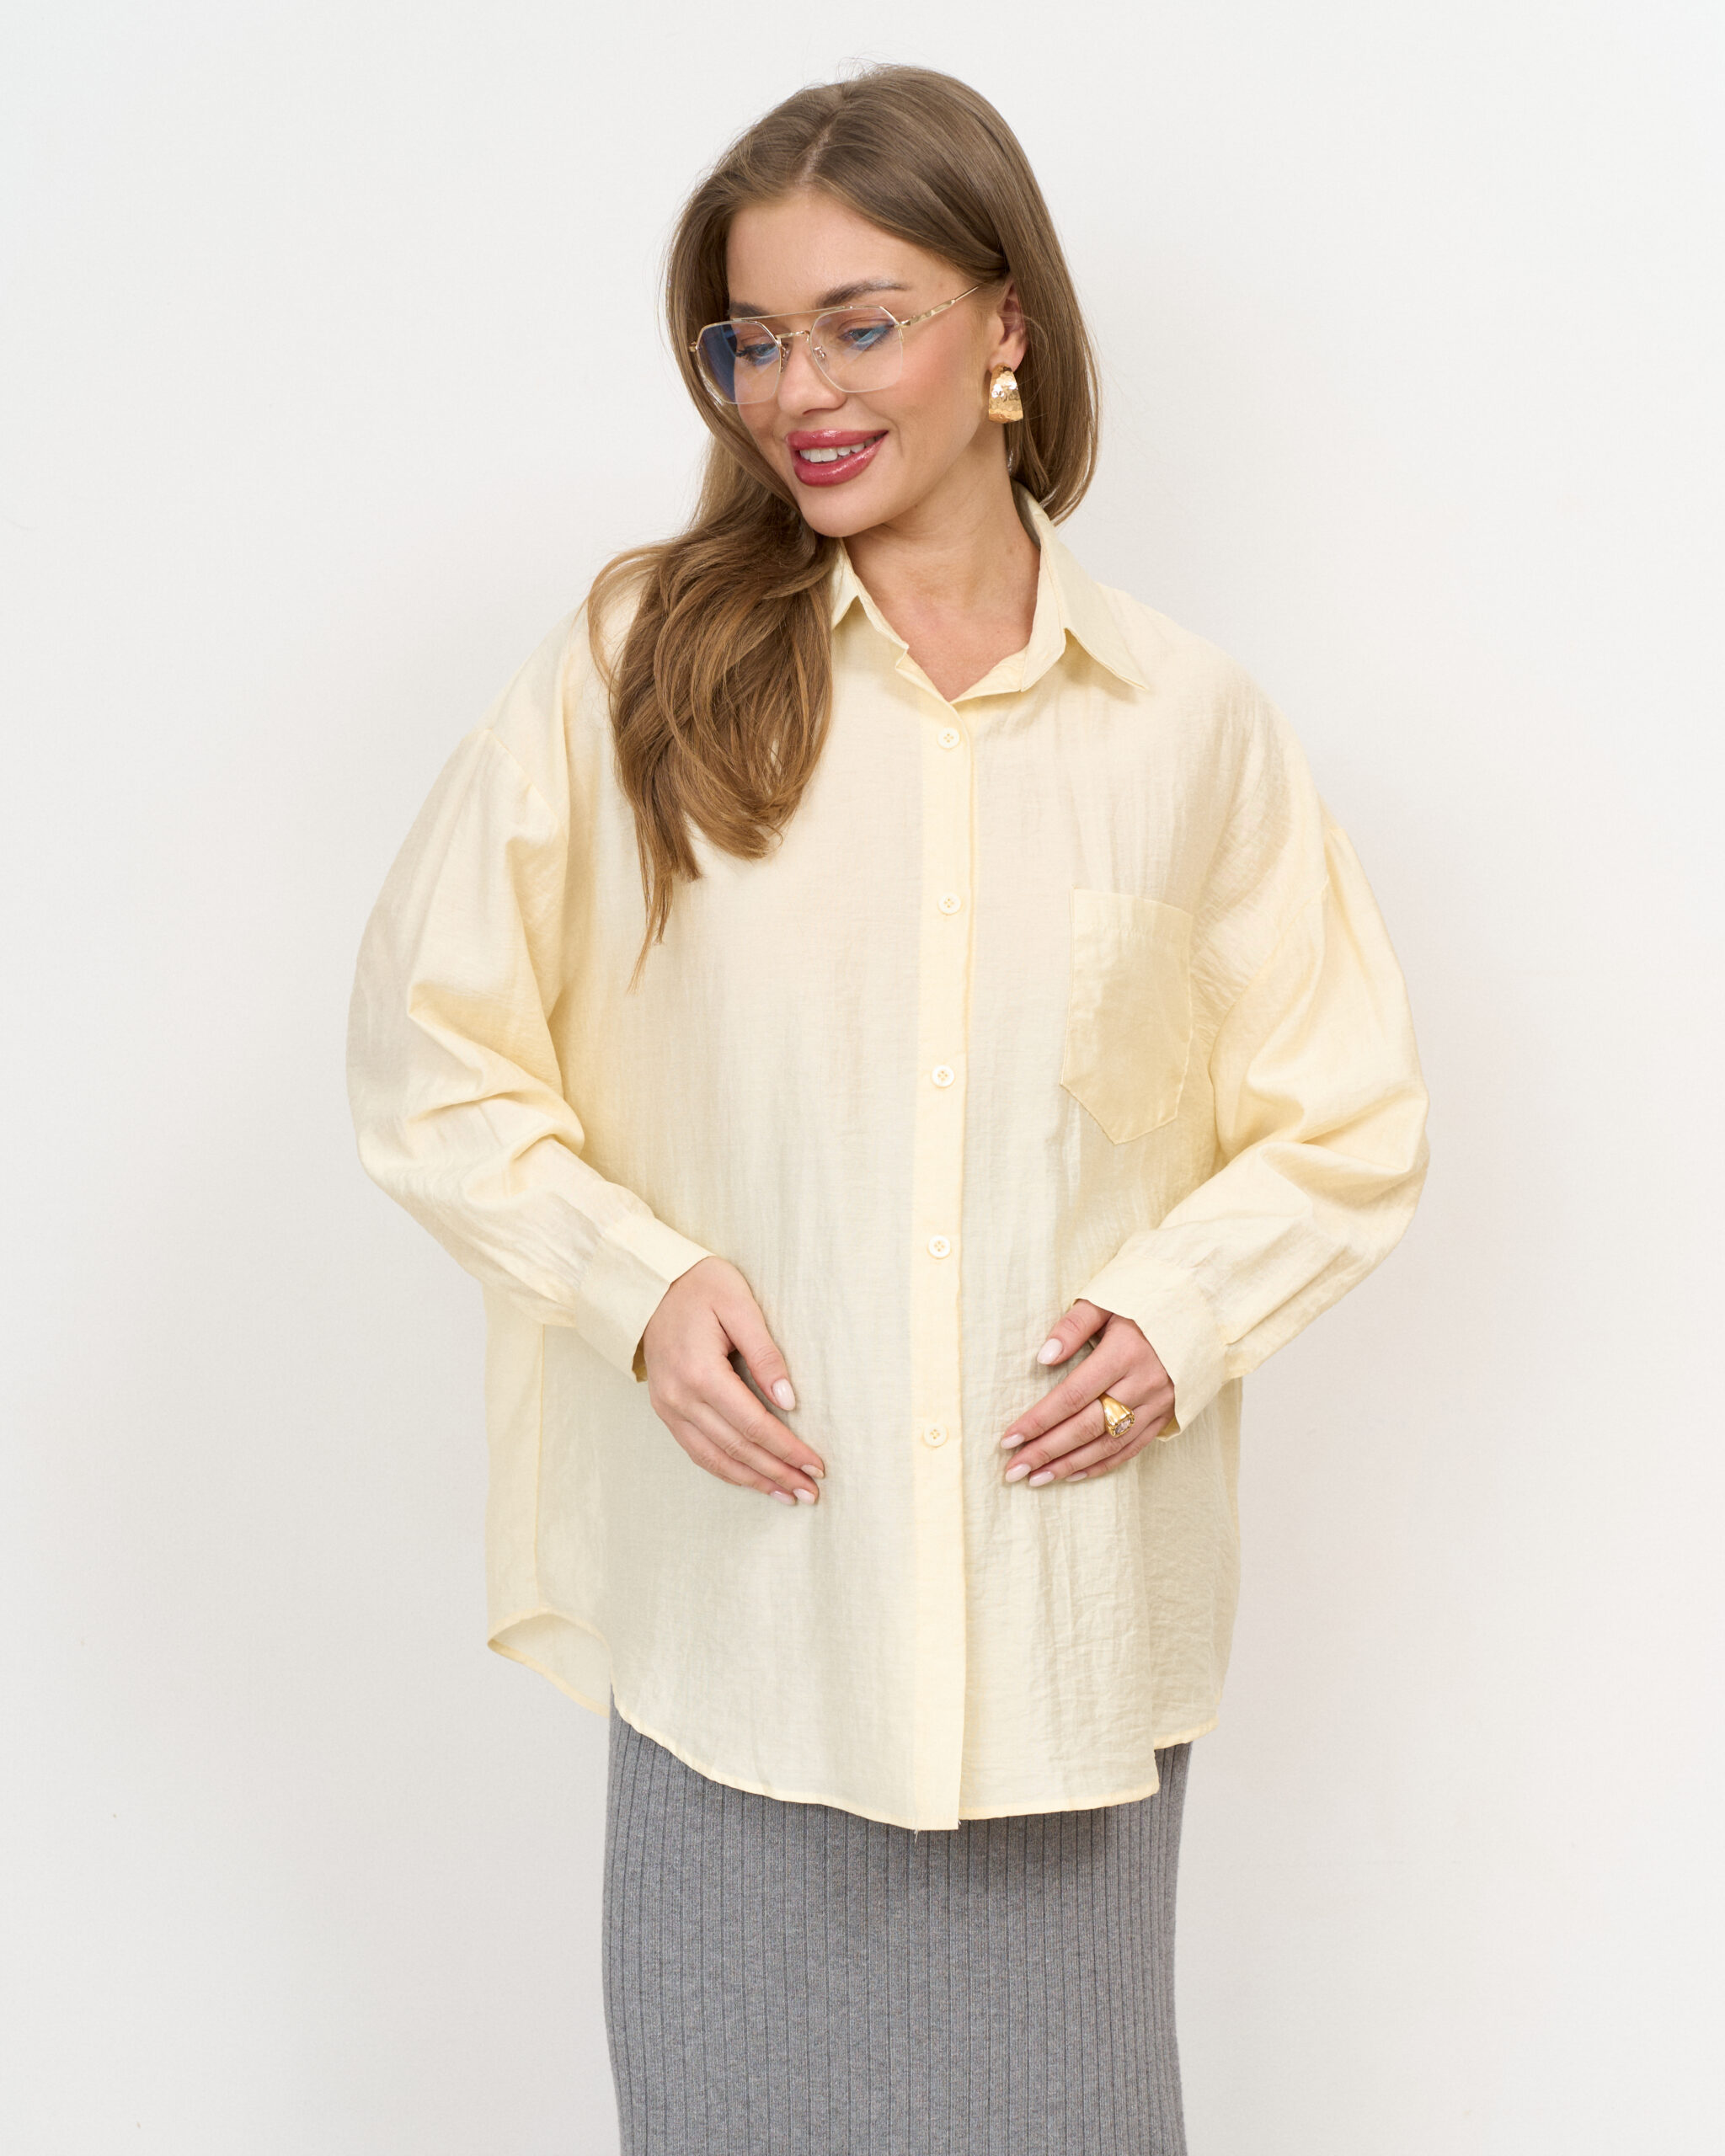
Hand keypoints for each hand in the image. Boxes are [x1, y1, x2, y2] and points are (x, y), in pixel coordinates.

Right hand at [640, 1257, 824, 1505]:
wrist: (650, 1284)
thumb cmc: (701, 1287)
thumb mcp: (739, 1306)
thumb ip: (765, 1353)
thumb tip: (789, 1401)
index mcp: (700, 1372)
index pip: (753, 1424)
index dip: (786, 1449)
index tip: (816, 1465)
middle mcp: (679, 1398)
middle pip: (737, 1448)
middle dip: (777, 1472)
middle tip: (811, 1493)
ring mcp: (668, 1407)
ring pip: (715, 1458)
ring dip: (754, 1480)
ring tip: (788, 1495)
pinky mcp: (665, 1410)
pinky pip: (697, 1451)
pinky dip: (726, 1471)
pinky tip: (751, 1480)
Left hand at [1000, 1300, 1174, 1486]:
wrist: (1201, 1311)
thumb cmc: (1146, 1301)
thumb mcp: (1108, 1299)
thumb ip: (1073, 1326)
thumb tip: (1043, 1357)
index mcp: (1124, 1353)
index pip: (1072, 1395)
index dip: (1039, 1419)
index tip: (1008, 1438)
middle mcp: (1142, 1384)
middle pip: (1086, 1426)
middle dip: (1046, 1451)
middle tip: (1013, 1470)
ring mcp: (1157, 1404)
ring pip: (1108, 1444)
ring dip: (1069, 1465)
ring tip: (1035, 1479)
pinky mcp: (1166, 1416)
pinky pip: (1131, 1449)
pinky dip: (1100, 1465)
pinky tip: (1072, 1475)